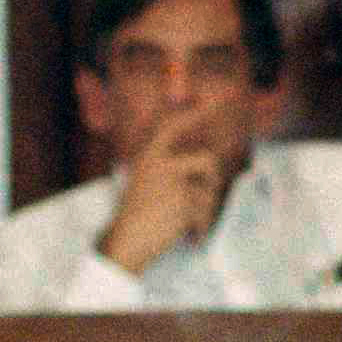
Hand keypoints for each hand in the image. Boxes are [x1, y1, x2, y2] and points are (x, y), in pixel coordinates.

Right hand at [95, 101, 226, 274]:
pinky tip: (191, 236)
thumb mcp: (145, 185)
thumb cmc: (134, 219)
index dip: (194, 112)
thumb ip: (167, 171)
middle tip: (206, 199)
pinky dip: (202, 225)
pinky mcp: (183, 201)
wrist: (125, 244)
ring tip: (189, 224)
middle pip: (207, 160)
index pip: (172, 127)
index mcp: (148, 158)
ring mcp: (172, 181)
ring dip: (205, 209)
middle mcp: (160, 164)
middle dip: (212, 181)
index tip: (216, 98)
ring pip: (210, 189)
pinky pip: (206, 210)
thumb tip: (206, 168)